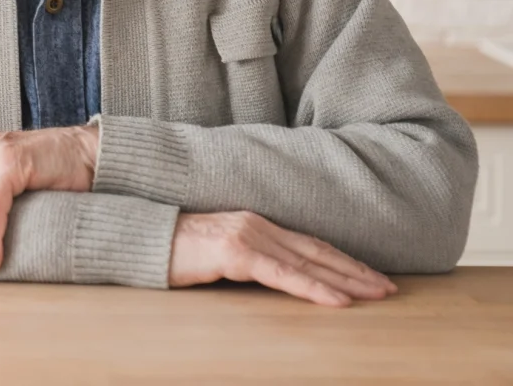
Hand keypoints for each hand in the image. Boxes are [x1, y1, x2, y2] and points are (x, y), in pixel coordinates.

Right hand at [168, 211, 395, 307]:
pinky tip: (338, 301)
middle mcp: (256, 225)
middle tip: (390, 288)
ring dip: (347, 281)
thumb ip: (243, 261)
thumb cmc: (169, 249)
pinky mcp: (234, 253)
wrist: (135, 237)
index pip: (308, 244)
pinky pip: (284, 275)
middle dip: (356, 271)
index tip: (371, 277)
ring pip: (309, 263)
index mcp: (253, 224)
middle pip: (317, 251)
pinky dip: (315, 288)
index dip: (342, 261)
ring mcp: (246, 236)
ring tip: (377, 294)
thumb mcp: (213, 255)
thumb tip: (268, 281)